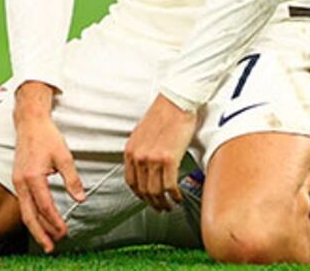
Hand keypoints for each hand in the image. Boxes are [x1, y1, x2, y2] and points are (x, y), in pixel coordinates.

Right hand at [11, 81, 83, 253]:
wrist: (29, 122)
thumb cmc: (47, 137)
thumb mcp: (64, 157)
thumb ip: (72, 179)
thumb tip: (80, 199)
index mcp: (33, 177)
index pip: (45, 206)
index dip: (55, 222)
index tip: (65, 232)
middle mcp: (21, 182)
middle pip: (29, 215)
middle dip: (40, 233)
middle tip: (52, 247)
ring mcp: (17, 181)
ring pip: (25, 211)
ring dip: (36, 227)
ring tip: (48, 240)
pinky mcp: (18, 180)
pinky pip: (24, 203)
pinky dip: (32, 216)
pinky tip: (41, 223)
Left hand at [124, 93, 197, 211]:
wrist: (176, 103)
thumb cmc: (163, 116)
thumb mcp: (143, 135)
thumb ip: (141, 152)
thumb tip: (145, 169)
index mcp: (130, 151)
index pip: (131, 182)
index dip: (140, 195)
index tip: (147, 200)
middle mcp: (138, 156)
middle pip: (143, 190)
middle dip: (153, 203)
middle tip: (161, 208)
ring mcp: (152, 158)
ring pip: (156, 191)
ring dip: (164, 203)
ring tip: (171, 205)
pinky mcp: (169, 159)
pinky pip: (170, 186)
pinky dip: (175, 196)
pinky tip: (178, 197)